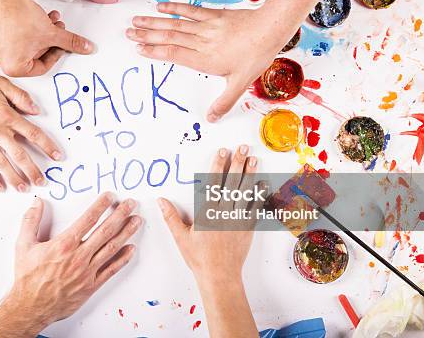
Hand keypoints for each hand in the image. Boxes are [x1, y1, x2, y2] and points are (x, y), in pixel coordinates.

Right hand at [0, 0, 93, 76]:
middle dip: (50, 41)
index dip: (56, 55)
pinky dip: (30, 29)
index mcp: (14, 68)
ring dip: (43, 32)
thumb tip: (85, 48)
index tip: (62, 46)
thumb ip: (71, 43)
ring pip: (27, 44)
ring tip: (52, 21)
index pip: (42, 67)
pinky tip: (40, 17)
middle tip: (59, 32)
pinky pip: (17, 36)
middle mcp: (2, 60)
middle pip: (34, 55)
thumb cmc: (22, 17)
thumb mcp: (53, 34)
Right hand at [0, 64, 61, 191]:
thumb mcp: (1, 83)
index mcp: (8, 116)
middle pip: (19, 155)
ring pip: (1, 163)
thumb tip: (37, 110)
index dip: (47, 146)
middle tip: (42, 181)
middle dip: (32, 170)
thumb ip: (20, 97)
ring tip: (24, 188)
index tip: (58, 156)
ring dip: (14, 178)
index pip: (33, 134)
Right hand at [0, 194, 141, 336]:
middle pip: (105, 231)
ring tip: (137, 221)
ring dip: (126, 233)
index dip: (101, 205)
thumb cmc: (28, 278)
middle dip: (120, 215)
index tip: (110, 196)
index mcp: (64, 244)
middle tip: (130, 204)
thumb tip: (37, 202)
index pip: (88, 219)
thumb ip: (31, 221)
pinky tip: (131, 249)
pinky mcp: (91, 285)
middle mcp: (79, 256)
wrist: (31, 307)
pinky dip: (123, 259)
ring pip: (111, 248)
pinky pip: (111, 270)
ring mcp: (87, 271)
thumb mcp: (23, 245)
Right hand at [127, 3, 294, 122]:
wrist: (270, 29)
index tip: (138, 49)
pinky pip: (189, 10)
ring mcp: (206, 27)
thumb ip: (224, 102)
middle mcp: (201, 41)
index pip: (173, 54)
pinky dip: (174, 8)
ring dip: (154, 22)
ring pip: (175, 24)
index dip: (154, 51)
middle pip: (168, 37)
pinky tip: (160, 7)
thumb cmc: (256, 55)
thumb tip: (212, 118)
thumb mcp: (240, 83)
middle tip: (128, 33)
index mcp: (205, 59)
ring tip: (136, 20)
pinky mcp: (213, 15)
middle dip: (146, 35)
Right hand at [158, 145, 261, 336]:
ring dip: (250, 174)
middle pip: (232, 182)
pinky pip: (256, 208)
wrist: (219, 275)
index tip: (223, 152)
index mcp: (207, 212)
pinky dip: (260, 195)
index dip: (218, 165)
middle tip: (243, 148)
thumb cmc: (198, 258)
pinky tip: (263, 183)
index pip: (213, 183)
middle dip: (237, 163)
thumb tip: (160, 200)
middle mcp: (224, 212)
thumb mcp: (181, 237)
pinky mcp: (248, 228)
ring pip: (245, 192)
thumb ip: (170, 217)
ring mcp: (238, 219)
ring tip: (254, 159)